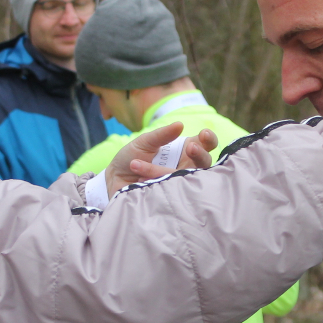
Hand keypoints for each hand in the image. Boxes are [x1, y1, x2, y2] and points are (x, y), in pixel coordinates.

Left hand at [104, 123, 218, 193]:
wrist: (113, 180)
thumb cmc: (130, 158)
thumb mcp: (144, 142)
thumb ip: (162, 135)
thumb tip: (180, 125)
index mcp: (184, 150)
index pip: (205, 144)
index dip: (209, 139)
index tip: (203, 134)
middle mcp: (186, 166)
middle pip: (205, 162)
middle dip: (201, 154)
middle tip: (190, 148)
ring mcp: (179, 183)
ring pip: (186, 178)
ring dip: (162, 170)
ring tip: (135, 164)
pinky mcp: (170, 197)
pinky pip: (170, 190)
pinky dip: (152, 180)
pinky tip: (138, 177)